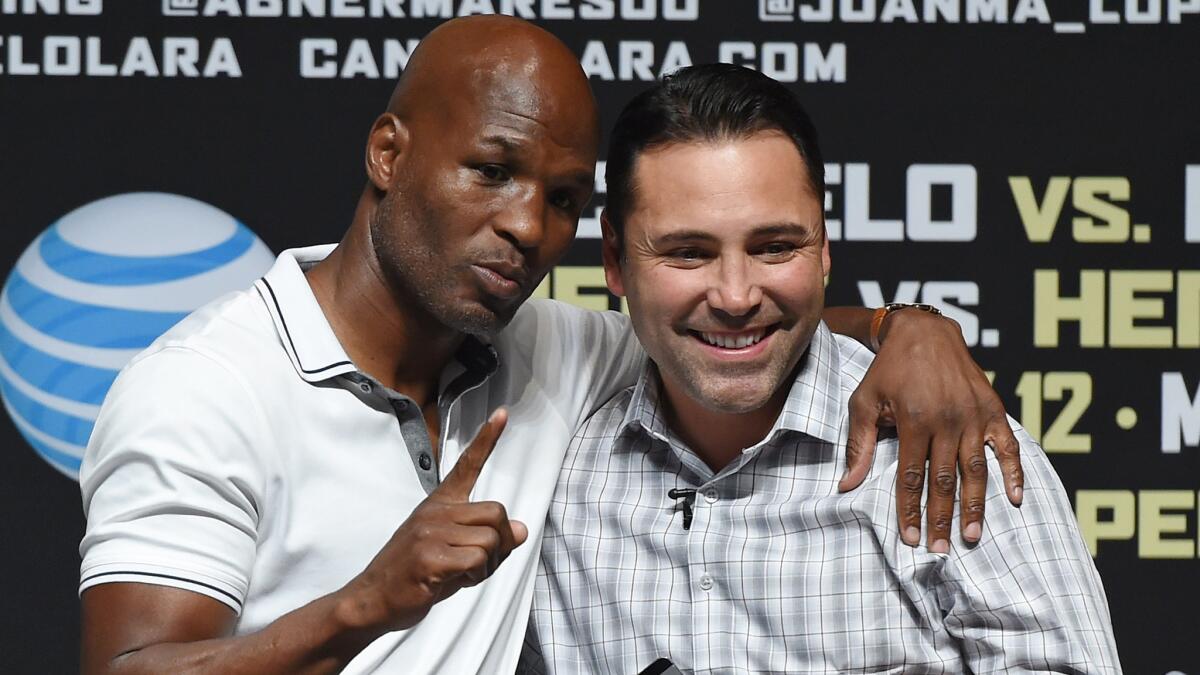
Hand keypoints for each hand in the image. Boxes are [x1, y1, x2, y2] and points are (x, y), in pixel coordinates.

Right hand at [339, 409, 527, 633]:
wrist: (373, 599)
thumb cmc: (416, 576)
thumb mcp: (454, 552)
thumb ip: (487, 538)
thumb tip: (520, 529)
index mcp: (440, 503)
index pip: (467, 465)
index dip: (487, 439)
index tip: (503, 414)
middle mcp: (435, 511)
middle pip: (496, 512)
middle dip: (501, 542)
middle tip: (481, 562)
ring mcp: (430, 532)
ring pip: (490, 539)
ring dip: (487, 565)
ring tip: (462, 574)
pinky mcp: (429, 557)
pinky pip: (476, 560)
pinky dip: (475, 576)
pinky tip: (453, 581)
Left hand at [837, 309, 1023, 551]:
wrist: (924, 333)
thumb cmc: (888, 371)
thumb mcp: (863, 401)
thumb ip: (858, 444)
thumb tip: (846, 485)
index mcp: (914, 420)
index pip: (911, 476)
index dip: (910, 509)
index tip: (911, 538)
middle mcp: (947, 419)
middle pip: (944, 479)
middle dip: (941, 517)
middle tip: (940, 549)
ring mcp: (973, 415)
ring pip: (976, 470)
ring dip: (975, 505)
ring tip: (972, 535)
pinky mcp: (993, 409)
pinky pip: (1007, 445)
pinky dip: (1014, 472)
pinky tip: (1017, 498)